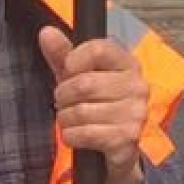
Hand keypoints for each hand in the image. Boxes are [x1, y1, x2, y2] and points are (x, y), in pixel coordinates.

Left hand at [38, 25, 148, 183]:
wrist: (116, 151)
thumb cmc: (97, 108)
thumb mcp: (77, 78)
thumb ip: (62, 56)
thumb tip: (46, 32)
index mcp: (128, 64)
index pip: (98, 49)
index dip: (73, 61)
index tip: (68, 72)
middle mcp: (137, 86)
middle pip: (84, 83)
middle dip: (63, 96)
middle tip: (66, 104)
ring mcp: (135, 114)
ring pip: (81, 111)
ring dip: (66, 119)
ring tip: (73, 121)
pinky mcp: (127, 138)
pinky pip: (85, 133)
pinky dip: (71, 137)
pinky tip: (76, 137)